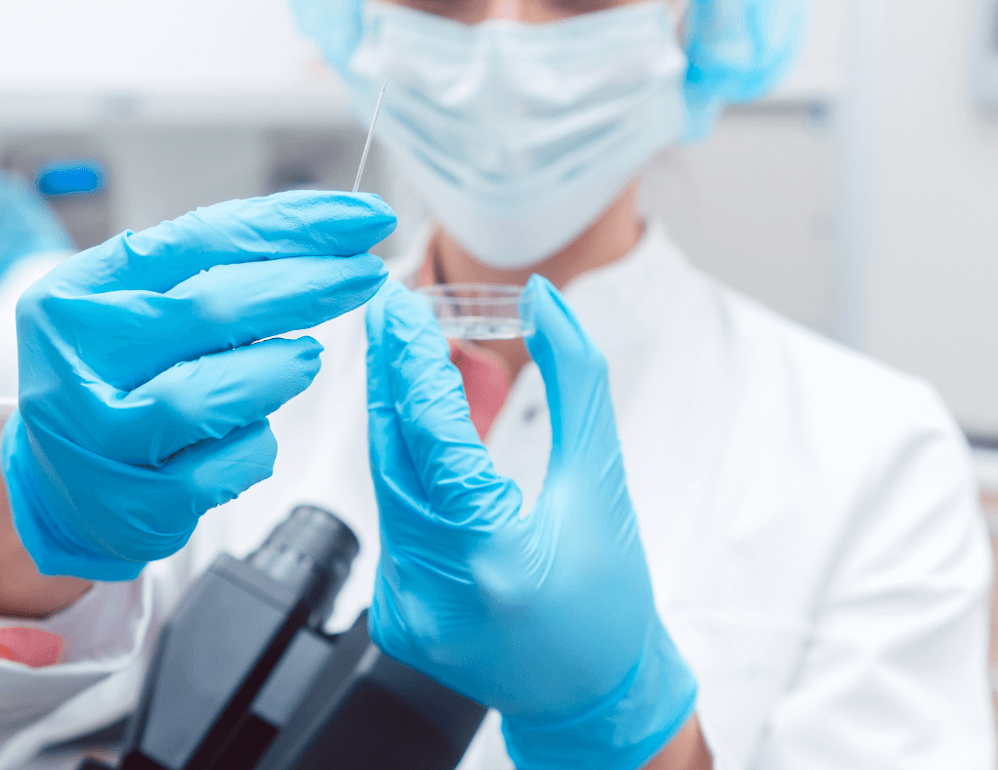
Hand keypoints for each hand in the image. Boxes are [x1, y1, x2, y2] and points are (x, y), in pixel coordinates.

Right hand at [3, 191, 395, 580]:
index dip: (291, 226)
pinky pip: (218, 468)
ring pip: (205, 395)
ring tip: (306, 359)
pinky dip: (254, 444)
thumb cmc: (113, 382)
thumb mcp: (129, 310)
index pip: (196, 240)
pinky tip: (258, 429)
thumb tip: (324, 241)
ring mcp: (98, 438)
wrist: (55, 491)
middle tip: (365, 274)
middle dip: (305, 287)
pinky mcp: (132, 504)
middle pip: (209, 310)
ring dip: (276, 371)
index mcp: (74, 295)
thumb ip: (203, 273)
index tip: (360, 217)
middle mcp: (74, 361)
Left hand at [365, 277, 695, 769]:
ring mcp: (406, 607)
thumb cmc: (610, 595)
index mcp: (494, 556)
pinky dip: (410, 472)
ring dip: (403, 420)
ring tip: (423, 362)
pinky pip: (392, 520)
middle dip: (390, 377)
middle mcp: (437, 588)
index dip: (412, 364)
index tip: (401, 309)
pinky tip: (434, 439)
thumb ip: (576, 382)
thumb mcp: (603, 479)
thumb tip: (544, 301)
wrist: (594, 694)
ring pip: (387, 484)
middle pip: (392, 454)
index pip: (432, 438)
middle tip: (391, 315)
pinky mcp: (393, 614)